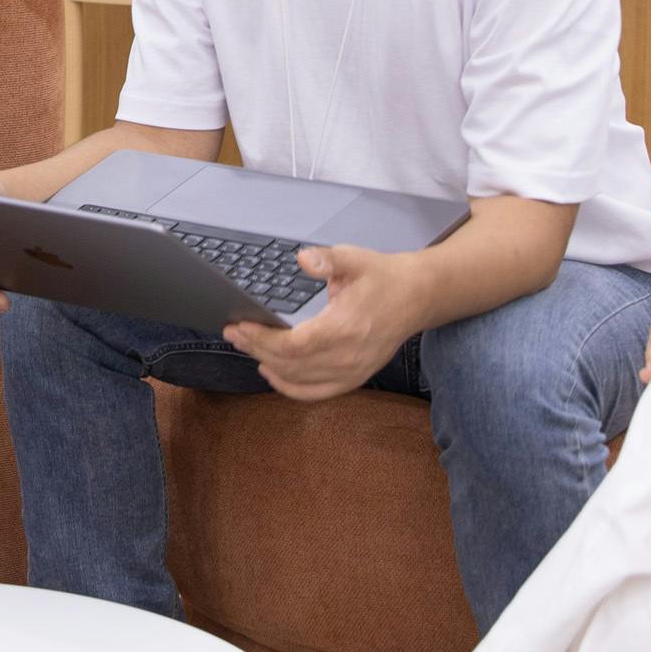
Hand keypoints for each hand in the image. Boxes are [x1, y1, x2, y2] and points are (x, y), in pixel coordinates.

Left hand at [223, 247, 420, 400]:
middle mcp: (349, 356)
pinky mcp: (355, 378)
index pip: (294, 344)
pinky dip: (290, 388)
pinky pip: (317, 392)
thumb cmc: (383, 277)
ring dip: (268, 366)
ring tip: (246, 347)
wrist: (417, 297)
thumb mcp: (354, 259)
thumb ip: (327, 260)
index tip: (240, 326)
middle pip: (291, 364)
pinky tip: (272, 373)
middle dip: (256, 348)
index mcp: (346, 327)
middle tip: (233, 333)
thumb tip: (303, 259)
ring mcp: (353, 372)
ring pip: (299, 380)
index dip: (263, 338)